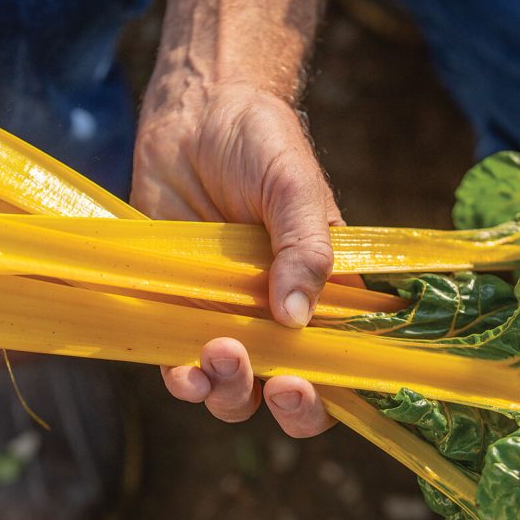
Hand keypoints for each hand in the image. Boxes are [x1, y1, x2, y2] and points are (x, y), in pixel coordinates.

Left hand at [132, 78, 338, 437]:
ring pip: (234, 390)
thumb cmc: (259, 141)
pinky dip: (182, 377)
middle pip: (289, 393)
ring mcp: (227, 316)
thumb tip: (297, 318)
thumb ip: (304, 247)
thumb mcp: (293, 186)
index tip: (308, 385)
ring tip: (218, 354)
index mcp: (324, 291)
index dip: (331, 393)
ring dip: (229, 391)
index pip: (341, 362)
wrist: (193, 114)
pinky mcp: (178, 310)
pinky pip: (180, 363)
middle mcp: (279, 316)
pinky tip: (180, 365)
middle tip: (276, 384)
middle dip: (284, 405)